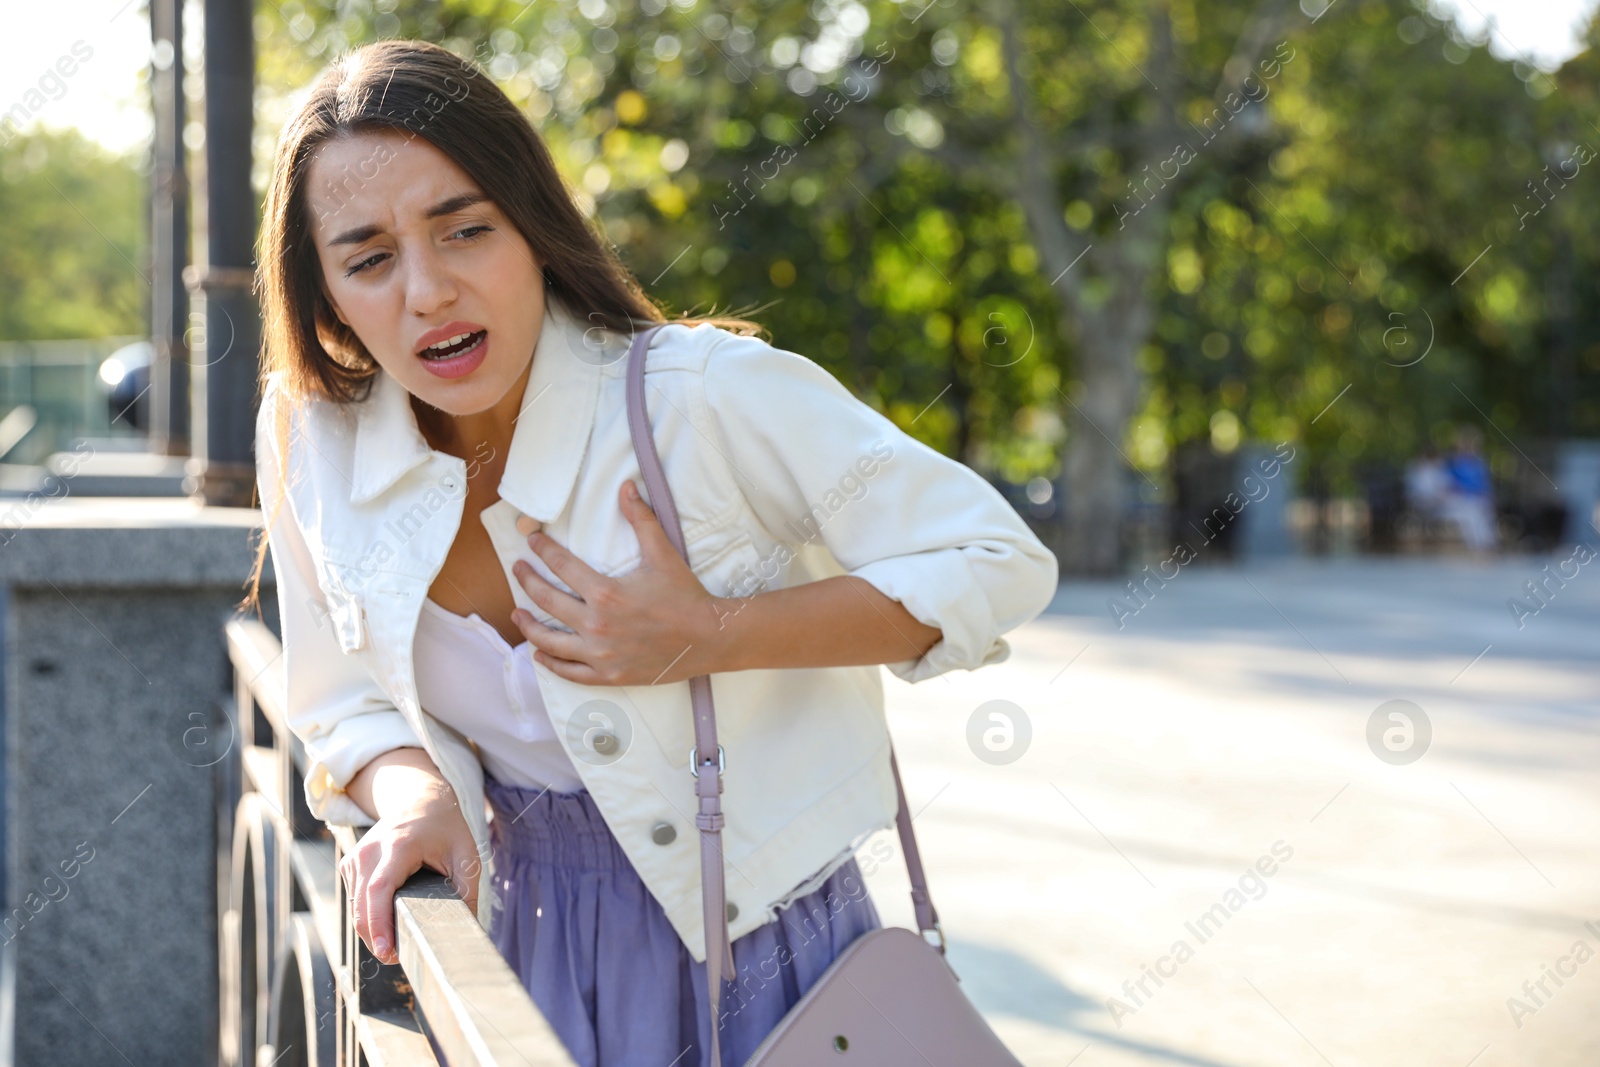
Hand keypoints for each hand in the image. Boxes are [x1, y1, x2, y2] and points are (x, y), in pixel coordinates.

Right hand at [337, 790, 481, 966]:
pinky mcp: (350, 866)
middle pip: (363, 908)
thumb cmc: (444, 827)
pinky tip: (387, 924)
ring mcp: (355, 859)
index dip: (380, 925)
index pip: (379, 891)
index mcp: (398, 846)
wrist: (417, 798)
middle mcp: (369, 852)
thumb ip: (467, 892)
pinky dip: (368, 917)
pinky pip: (355, 902)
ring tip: (395, 946)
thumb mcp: (466, 855)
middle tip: (398, 959)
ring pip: (356, 909)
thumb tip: (465, 929)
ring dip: (372, 932)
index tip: (387, 952)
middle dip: (377, 940)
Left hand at [510, 480, 723, 684]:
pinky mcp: (608, 675)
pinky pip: (569, 671)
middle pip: (547, 601)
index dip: (543, 550)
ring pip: (550, 641)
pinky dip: (550, 663)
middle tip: (517, 570)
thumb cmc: (684, 595)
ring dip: (528, 626)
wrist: (708, 637)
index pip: (561, 566)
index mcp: (606, 593)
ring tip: (517, 613)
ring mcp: (600, 654)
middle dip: (527, 582)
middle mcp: (597, 625)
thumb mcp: (662, 553)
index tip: (531, 542)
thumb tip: (626, 486)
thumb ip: (641, 519)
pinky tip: (539, 653)